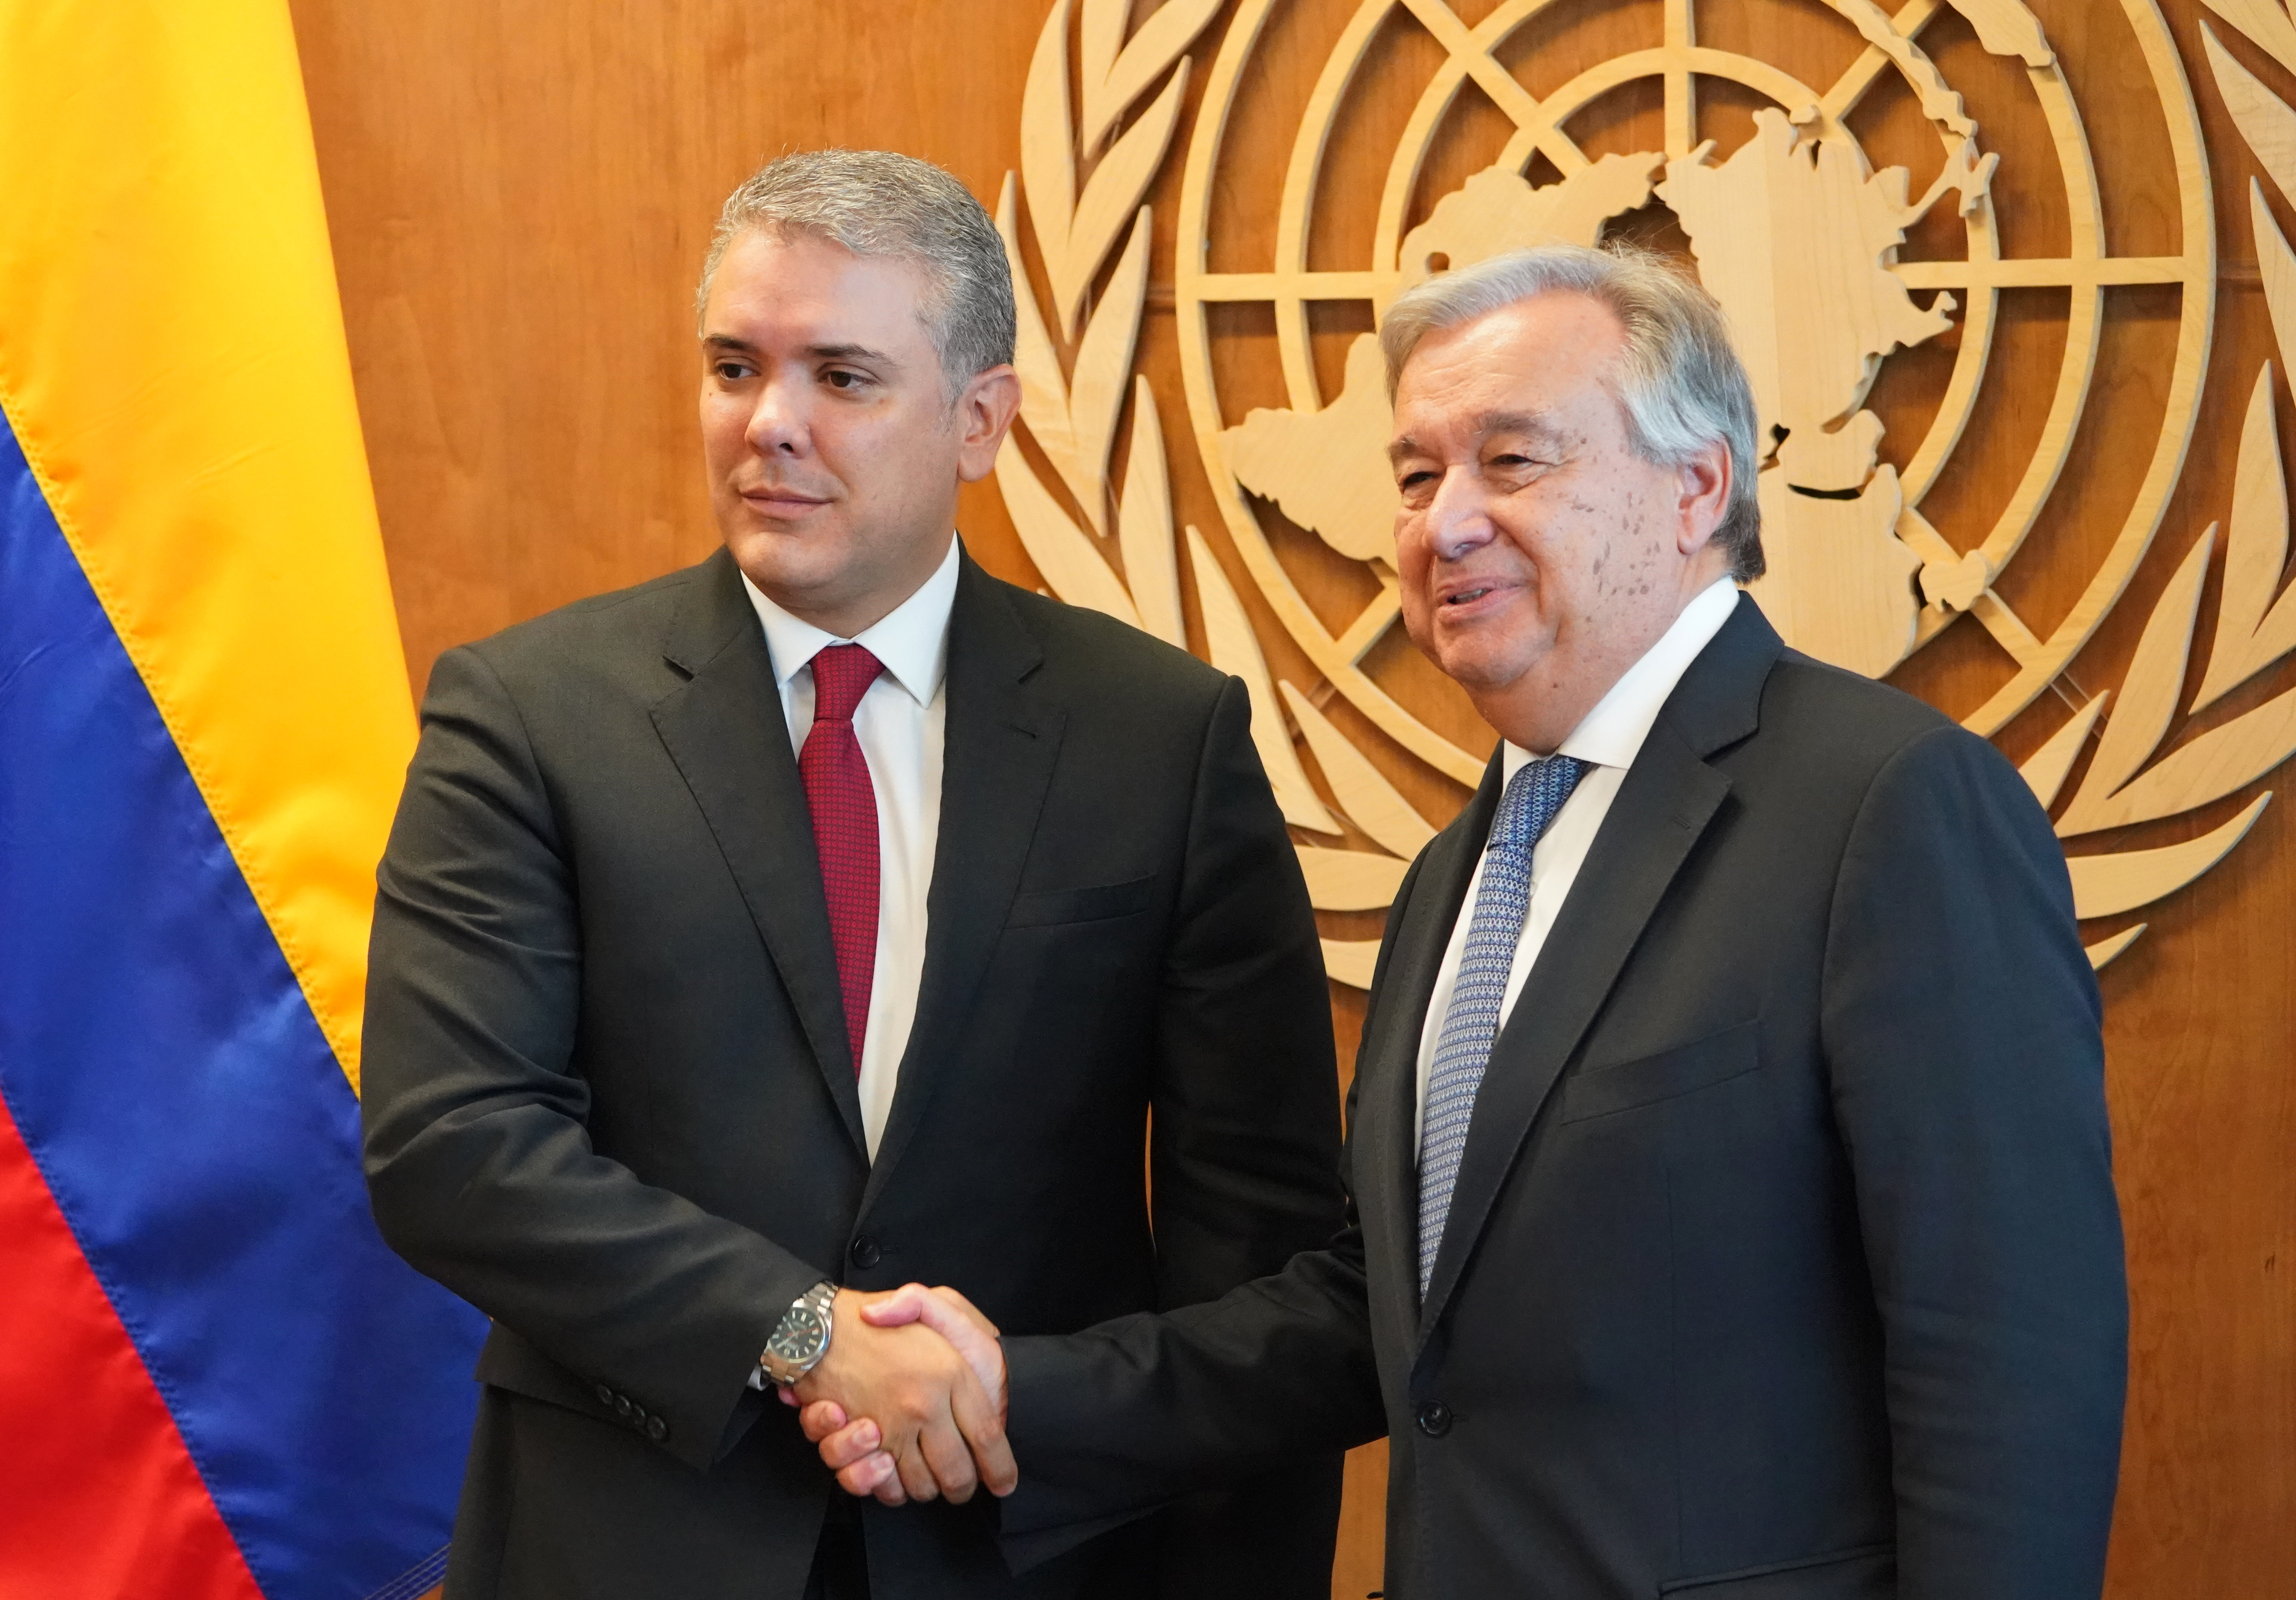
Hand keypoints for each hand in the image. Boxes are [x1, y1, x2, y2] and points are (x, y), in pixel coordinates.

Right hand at [782, 1285, 1012, 1504]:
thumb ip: (952, 1313)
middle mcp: (922, 1404)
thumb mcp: (931, 1302)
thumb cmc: (877, 1319)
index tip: (1005, 1484)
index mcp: (951, 1372)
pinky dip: (884, 1485)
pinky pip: (879, 1485)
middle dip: (962, 1488)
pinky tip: (882, 1467)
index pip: (988, 1435)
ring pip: (919, 1486)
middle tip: (961, 1484)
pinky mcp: (858, 1444)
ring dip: (923, 1488)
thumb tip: (960, 1346)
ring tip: (925, 1470)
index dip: (999, 1467)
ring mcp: (889, 1427)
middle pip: (956, 1473)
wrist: (812, 1329)